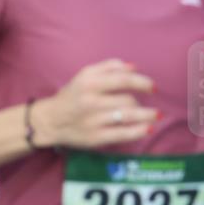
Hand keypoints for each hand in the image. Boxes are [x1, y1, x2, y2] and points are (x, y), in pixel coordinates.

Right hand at [31, 59, 157, 147]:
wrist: (49, 121)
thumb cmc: (71, 96)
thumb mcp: (84, 75)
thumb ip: (109, 67)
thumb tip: (134, 67)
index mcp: (89, 83)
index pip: (123, 80)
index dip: (142, 83)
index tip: (152, 87)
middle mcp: (90, 101)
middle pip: (128, 100)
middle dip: (140, 103)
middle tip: (143, 106)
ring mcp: (93, 121)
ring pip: (128, 116)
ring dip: (146, 116)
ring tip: (155, 116)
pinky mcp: (95, 137)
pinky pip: (122, 134)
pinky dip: (139, 131)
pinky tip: (148, 129)